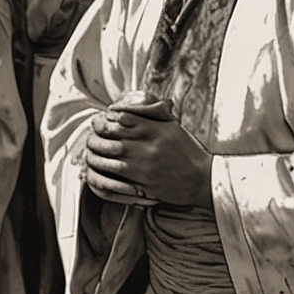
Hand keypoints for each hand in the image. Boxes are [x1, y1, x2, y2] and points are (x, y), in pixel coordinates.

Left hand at [85, 97, 210, 208]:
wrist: (203, 179)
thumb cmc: (187, 151)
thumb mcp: (172, 128)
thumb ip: (150, 118)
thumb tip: (125, 110)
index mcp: (155, 130)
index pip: (121, 119)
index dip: (105, 119)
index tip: (99, 120)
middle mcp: (148, 146)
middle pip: (111, 137)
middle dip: (96, 135)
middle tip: (90, 136)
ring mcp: (145, 166)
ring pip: (110, 157)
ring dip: (96, 154)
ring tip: (91, 152)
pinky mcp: (144, 184)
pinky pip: (117, 178)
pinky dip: (105, 172)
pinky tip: (99, 168)